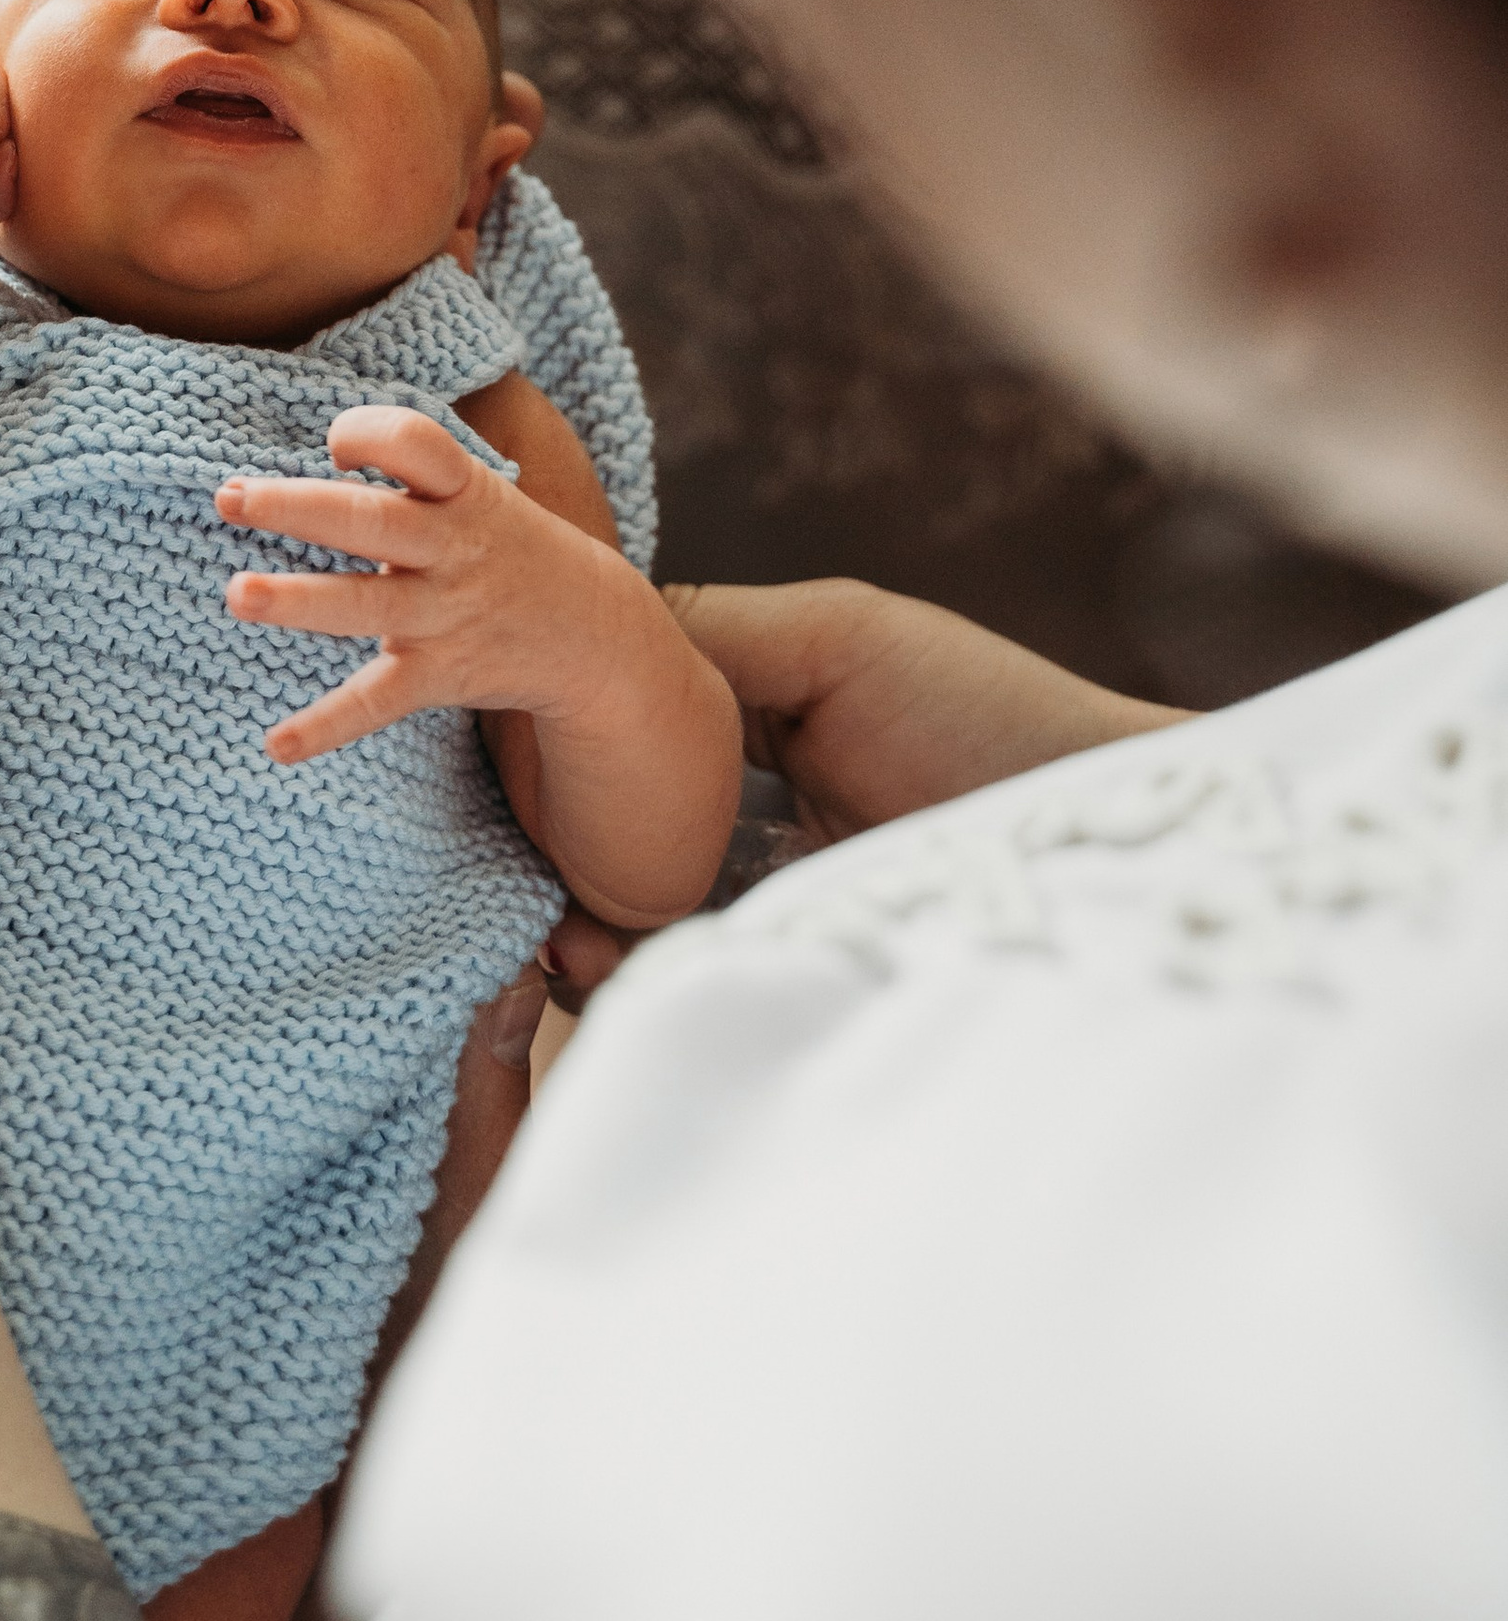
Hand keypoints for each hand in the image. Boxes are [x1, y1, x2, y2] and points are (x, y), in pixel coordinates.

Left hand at [218, 402, 651, 765]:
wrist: (591, 632)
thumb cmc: (502, 542)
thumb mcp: (473, 488)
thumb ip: (403, 471)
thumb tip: (309, 463)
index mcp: (463, 492)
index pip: (416, 444)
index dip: (368, 434)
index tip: (336, 446)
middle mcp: (452, 550)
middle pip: (371, 521)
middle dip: (297, 507)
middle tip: (228, 497)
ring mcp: (444, 615)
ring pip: (363, 606)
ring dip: (298, 600)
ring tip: (235, 593)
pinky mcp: (438, 675)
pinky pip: (376, 702)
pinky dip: (327, 725)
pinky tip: (276, 745)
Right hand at [541, 575, 1190, 1008]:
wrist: (1116, 850)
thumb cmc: (991, 718)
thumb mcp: (838, 637)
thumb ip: (702, 631)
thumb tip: (568, 635)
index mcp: (741, 727)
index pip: (607, 741)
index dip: (545, 764)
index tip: (504, 783)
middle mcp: (738, 822)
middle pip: (599, 843)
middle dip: (549, 865)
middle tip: (534, 891)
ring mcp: (759, 912)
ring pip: (624, 925)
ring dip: (579, 934)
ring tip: (573, 945)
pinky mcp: (786, 982)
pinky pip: (683, 989)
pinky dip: (633, 986)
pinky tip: (612, 973)